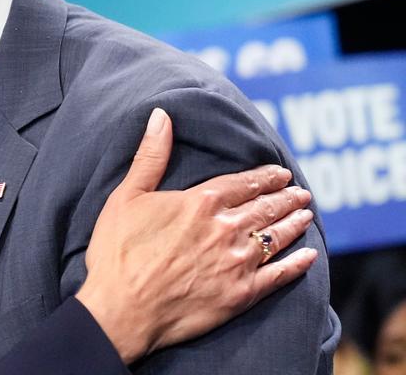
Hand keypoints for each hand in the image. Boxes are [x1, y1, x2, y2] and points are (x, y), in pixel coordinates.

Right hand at [75, 108, 317, 363]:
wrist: (120, 309)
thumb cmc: (117, 252)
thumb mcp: (126, 196)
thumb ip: (150, 157)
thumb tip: (161, 116)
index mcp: (200, 203)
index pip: (242, 183)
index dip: (264, 177)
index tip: (281, 173)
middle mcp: (225, 229)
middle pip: (264, 208)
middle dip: (285, 198)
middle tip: (301, 192)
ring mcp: (237, 263)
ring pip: (275, 237)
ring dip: (293, 224)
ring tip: (305, 215)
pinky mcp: (240, 295)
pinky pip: (278, 277)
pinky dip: (296, 265)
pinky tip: (308, 257)